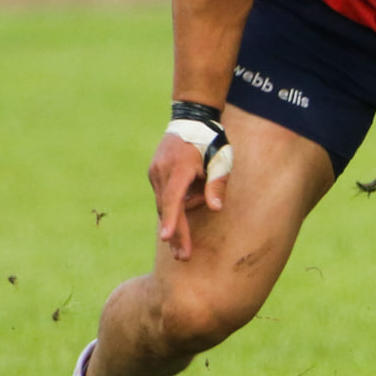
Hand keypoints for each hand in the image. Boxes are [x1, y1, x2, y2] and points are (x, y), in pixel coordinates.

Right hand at [147, 130, 230, 259]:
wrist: (192, 118)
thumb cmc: (211, 140)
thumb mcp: (221, 159)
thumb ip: (217, 184)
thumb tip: (216, 208)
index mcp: (179, 167)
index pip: (173, 198)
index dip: (171, 220)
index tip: (167, 238)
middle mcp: (162, 171)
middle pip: (167, 207)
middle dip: (175, 233)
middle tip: (183, 257)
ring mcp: (155, 172)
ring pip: (164, 203)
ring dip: (175, 221)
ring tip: (184, 244)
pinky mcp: (154, 173)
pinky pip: (164, 195)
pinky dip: (173, 206)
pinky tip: (184, 213)